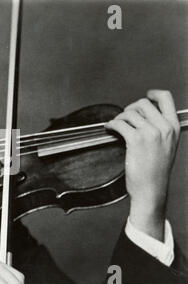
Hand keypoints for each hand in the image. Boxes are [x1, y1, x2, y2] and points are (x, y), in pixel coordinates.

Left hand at [105, 90, 179, 240]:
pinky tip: (109, 128)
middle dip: (129, 109)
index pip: (166, 98)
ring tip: (115, 125)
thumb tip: (143, 116)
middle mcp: (164, 127)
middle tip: (124, 118)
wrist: (151, 190)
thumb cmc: (156, 171)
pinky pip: (119, 123)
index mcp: (174, 127)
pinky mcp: (136, 140)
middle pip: (142, 103)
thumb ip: (161, 130)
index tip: (146, 96)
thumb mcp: (167, 146)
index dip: (153, 94)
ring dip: (119, 118)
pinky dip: (111, 124)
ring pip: (129, 113)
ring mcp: (151, 133)